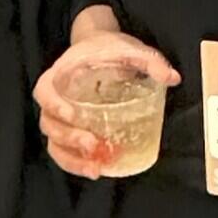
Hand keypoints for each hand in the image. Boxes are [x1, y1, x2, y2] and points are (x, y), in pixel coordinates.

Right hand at [33, 21, 179, 179]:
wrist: (100, 48)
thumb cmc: (110, 50)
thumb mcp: (130, 50)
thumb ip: (149, 61)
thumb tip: (172, 78)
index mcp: (60, 74)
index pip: (44, 91)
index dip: (54, 105)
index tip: (73, 115)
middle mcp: (54, 98)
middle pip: (49, 123)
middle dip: (69, 139)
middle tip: (93, 145)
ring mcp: (60, 117)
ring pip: (54, 142)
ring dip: (71, 158)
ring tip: (95, 168)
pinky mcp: (71, 130)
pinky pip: (65, 151)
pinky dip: (76, 163)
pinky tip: (98, 170)